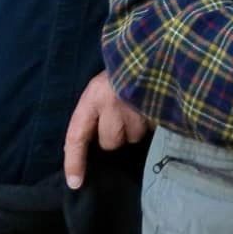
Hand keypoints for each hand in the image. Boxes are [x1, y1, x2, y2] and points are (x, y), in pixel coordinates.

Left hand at [63, 72, 151, 189]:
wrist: (154, 49)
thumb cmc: (123, 69)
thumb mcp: (100, 87)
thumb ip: (94, 111)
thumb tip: (85, 142)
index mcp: (93, 97)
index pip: (77, 136)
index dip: (75, 162)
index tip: (75, 183)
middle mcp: (113, 104)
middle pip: (110, 142)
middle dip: (116, 134)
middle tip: (121, 113)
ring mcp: (137, 108)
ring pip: (133, 137)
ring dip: (135, 127)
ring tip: (139, 106)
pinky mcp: (158, 110)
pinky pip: (151, 129)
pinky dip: (151, 122)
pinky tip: (153, 105)